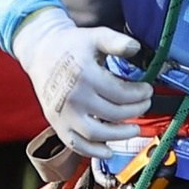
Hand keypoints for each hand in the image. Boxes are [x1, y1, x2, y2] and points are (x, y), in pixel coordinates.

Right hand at [12, 10, 152, 154]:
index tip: (147, 91)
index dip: (139, 94)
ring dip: (120, 135)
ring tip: (134, 128)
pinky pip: (76, 144)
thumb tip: (136, 48)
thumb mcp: (94, 36)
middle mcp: (74, 97)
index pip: (121, 93)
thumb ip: (116, 42)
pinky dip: (93, 151)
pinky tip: (108, 151)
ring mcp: (64, 114)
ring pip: (97, 134)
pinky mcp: (56, 123)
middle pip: (113, 114)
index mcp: (85, 75)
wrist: (40, 51)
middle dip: (135, 111)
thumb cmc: (71, 44)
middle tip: (144, 105)